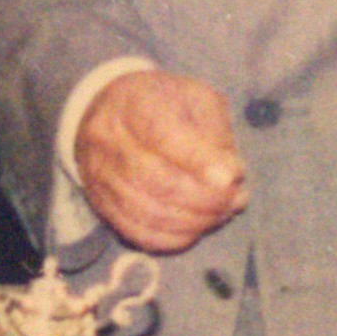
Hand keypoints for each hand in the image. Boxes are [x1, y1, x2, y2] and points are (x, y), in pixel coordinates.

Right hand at [75, 69, 250, 251]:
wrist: (110, 111)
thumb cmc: (164, 104)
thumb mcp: (197, 98)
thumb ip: (216, 132)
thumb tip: (230, 176)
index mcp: (135, 103)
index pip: (163, 135)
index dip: (199, 161)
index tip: (232, 177)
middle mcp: (109, 139)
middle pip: (158, 181)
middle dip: (206, 198)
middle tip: (236, 199)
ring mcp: (100, 175)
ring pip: (150, 213)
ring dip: (195, 221)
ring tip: (223, 212)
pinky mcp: (101, 204)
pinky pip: (139, 233)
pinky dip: (175, 237)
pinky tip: (198, 227)